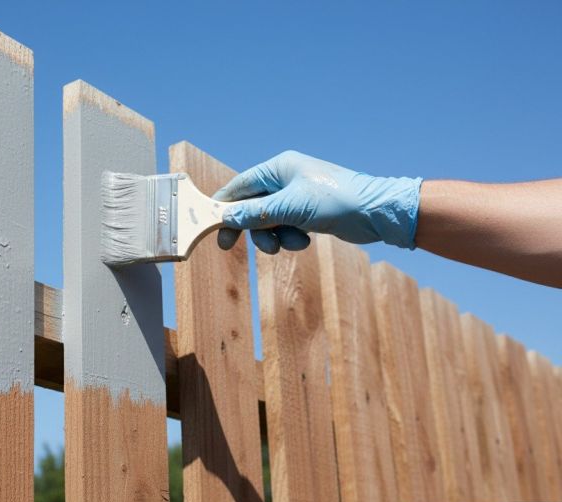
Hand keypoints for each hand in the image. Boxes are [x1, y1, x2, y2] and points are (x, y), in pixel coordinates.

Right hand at [213, 150, 422, 253]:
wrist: (376, 212)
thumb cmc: (336, 200)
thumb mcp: (291, 208)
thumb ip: (257, 213)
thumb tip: (227, 217)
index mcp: (279, 168)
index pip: (240, 186)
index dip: (223, 206)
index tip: (210, 226)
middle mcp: (285, 179)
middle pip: (251, 206)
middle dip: (250, 227)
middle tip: (232, 247)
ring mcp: (296, 196)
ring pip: (268, 220)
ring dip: (273, 236)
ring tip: (290, 244)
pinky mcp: (307, 212)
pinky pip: (284, 227)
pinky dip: (289, 237)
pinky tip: (304, 241)